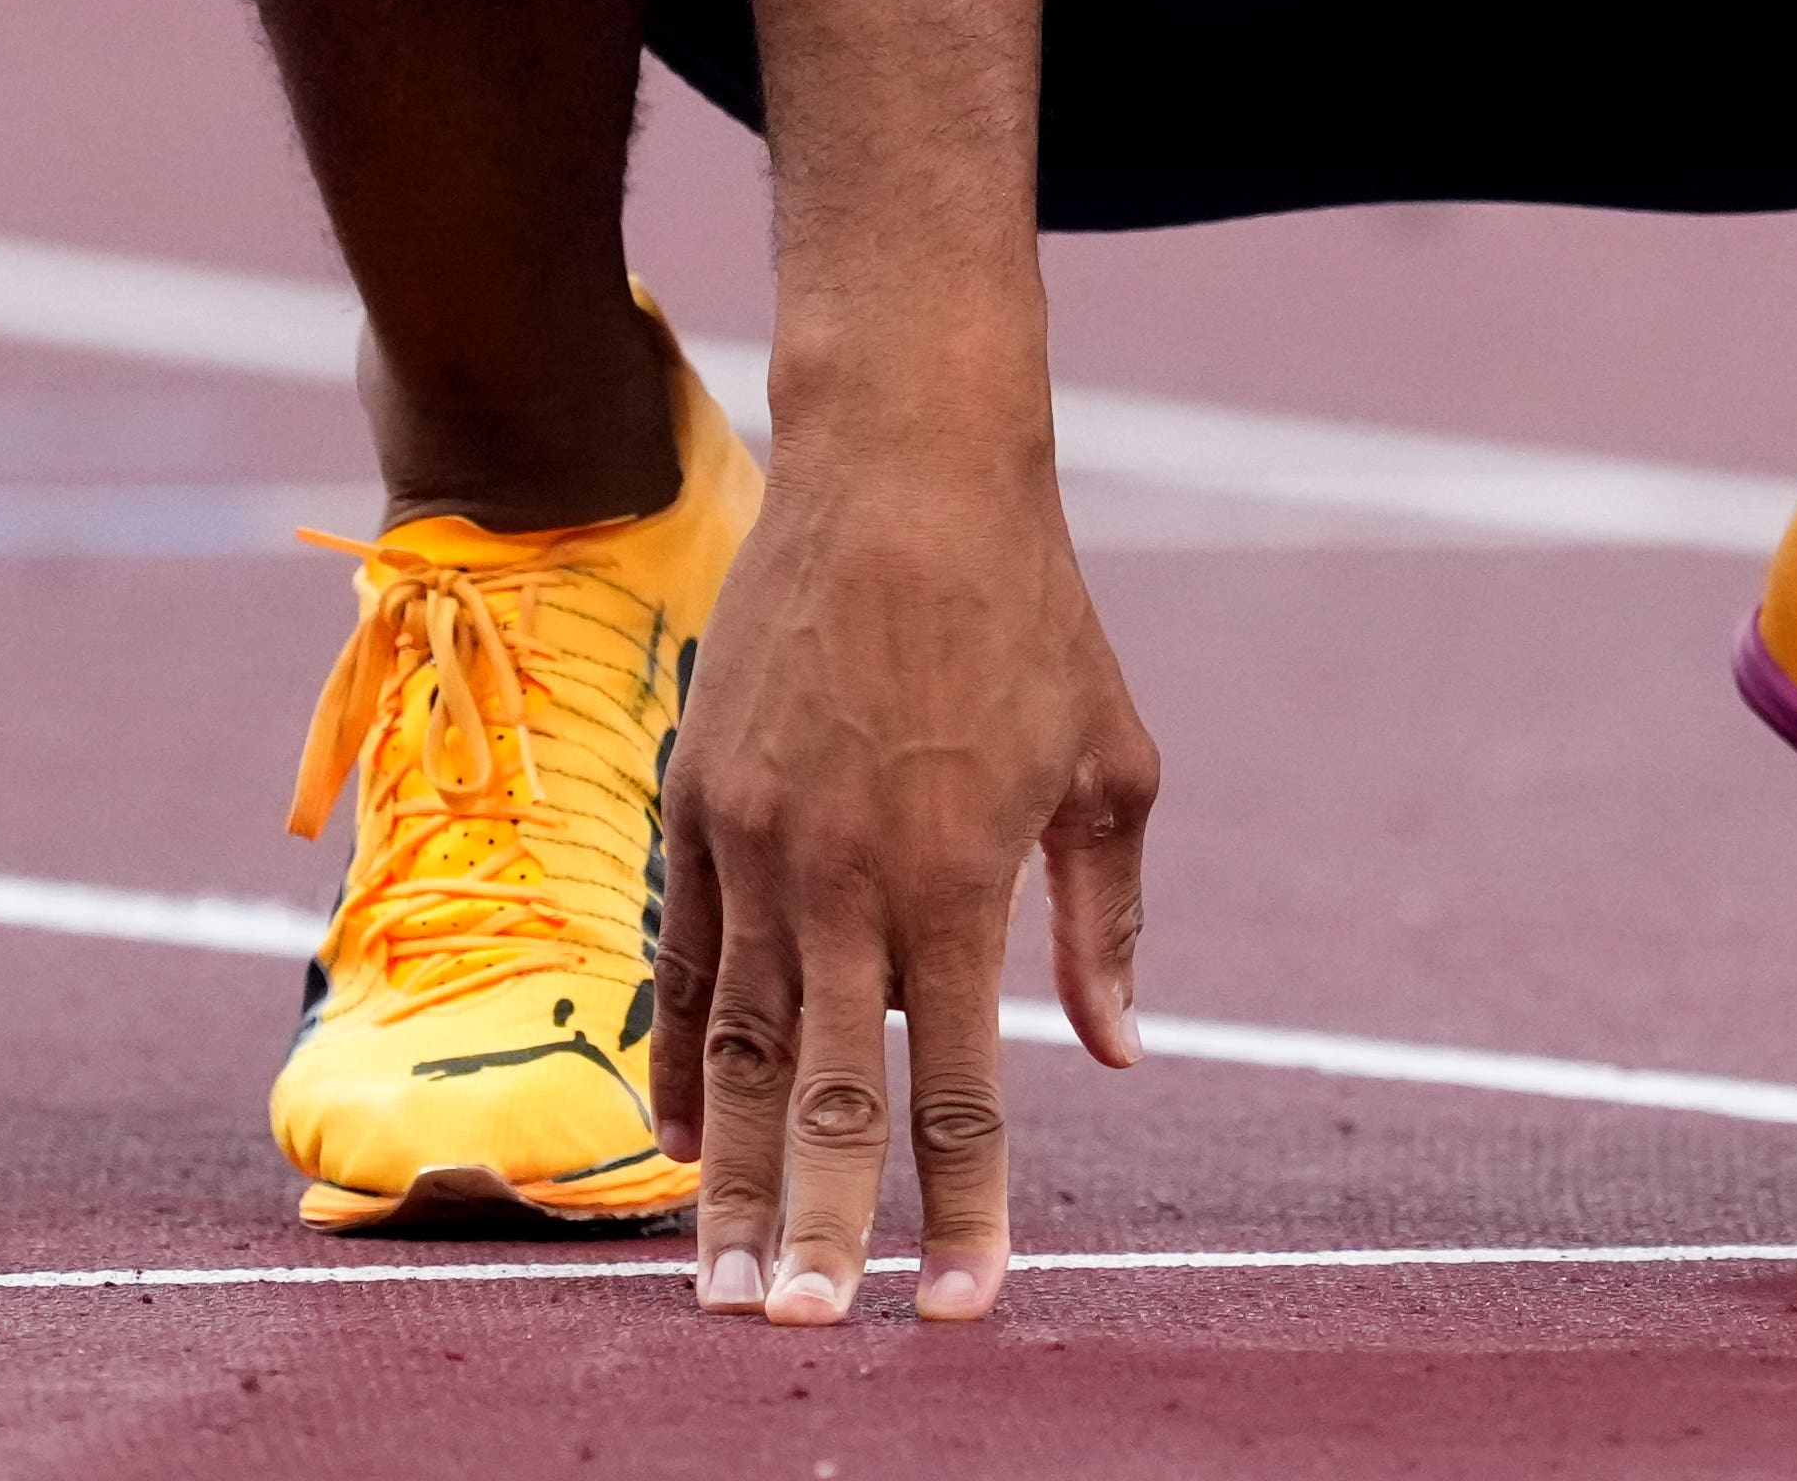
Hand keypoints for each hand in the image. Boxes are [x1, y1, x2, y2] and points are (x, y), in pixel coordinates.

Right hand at [656, 440, 1159, 1323]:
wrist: (905, 468)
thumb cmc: (1032, 612)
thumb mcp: (1111, 764)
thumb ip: (1104, 922)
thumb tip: (1114, 1055)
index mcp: (954, 873)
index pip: (957, 1084)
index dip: (966, 1204)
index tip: (964, 1305)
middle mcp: (842, 871)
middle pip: (826, 1090)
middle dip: (815, 1226)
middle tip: (798, 1330)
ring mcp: (754, 835)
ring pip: (735, 1042)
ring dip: (729, 1171)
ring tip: (719, 1277)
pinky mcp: (697, 797)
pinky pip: (682, 958)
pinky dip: (682, 1054)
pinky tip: (684, 1137)